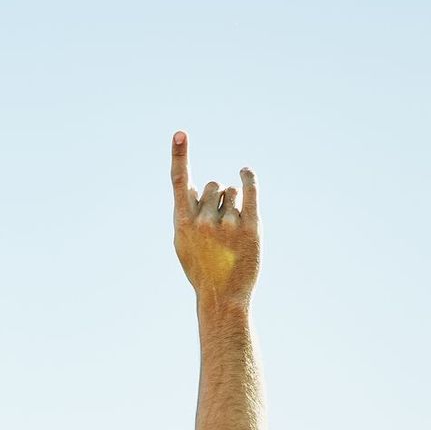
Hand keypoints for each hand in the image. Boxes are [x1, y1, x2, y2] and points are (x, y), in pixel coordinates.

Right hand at [171, 132, 259, 305]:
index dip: (179, 155)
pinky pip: (251, 192)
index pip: (179, 182)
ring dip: (231, 202)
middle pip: (211, 185)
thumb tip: (198, 186)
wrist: (222, 296)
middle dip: (215, 196)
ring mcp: (228, 224)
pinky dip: (248, 179)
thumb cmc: (200, 269)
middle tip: (217, 223)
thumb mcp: (183, 243)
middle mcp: (204, 221)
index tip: (180, 133)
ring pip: (231, 191)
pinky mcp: (252, 228)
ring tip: (230, 230)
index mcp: (183, 224)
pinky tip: (245, 172)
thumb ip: (186, 214)